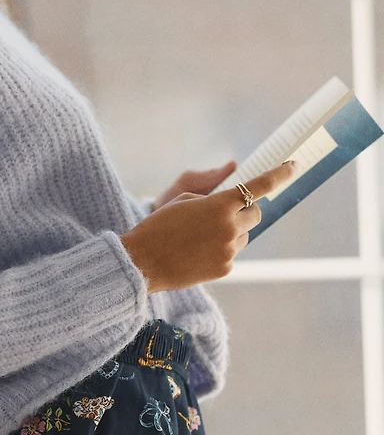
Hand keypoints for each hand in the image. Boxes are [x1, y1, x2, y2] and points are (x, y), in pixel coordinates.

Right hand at [121, 161, 296, 293]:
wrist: (142, 262)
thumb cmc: (158, 226)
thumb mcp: (184, 201)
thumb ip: (214, 201)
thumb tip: (235, 209)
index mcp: (220, 205)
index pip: (259, 186)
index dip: (279, 175)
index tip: (294, 165)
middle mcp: (229, 227)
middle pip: (255, 214)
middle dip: (245, 210)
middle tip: (225, 213)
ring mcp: (229, 250)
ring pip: (244, 235)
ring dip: (232, 231)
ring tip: (202, 238)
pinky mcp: (226, 269)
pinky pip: (232, 253)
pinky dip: (221, 250)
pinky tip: (198, 253)